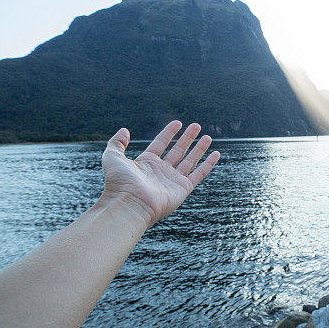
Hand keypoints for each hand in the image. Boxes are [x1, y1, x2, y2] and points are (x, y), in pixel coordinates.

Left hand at [100, 120, 219, 227]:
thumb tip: (124, 130)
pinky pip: (198, 174)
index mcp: (146, 163)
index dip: (169, 133)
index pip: (161, 143)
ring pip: (189, 160)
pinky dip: (208, 164)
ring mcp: (172, 180)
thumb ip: (117, 142)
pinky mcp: (182, 189)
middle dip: (187, 138)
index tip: (178, 123)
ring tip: (207, 136)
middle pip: (177, 150)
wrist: (128, 204)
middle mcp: (161, 171)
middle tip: (196, 126)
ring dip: (199, 148)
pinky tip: (215, 154)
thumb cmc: (119, 183)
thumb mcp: (112, 157)